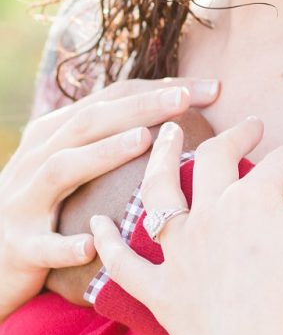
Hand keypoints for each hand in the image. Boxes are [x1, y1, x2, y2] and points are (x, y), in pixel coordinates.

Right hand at [0, 79, 216, 323]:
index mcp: (55, 135)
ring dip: (103, 153)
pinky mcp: (19, 247)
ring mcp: (23, 202)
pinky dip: (65, 245)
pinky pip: (42, 246)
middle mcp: (37, 160)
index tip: (211, 87)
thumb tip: (182, 117)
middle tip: (184, 100)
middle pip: (89, 122)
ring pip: (62, 169)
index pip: (111, 100)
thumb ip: (112, 139)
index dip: (159, 90)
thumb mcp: (72, 166)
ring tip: (144, 142)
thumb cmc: (46, 210)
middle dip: (139, 107)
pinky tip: (91, 246)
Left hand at [91, 117, 282, 334]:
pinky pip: (124, 265)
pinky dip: (108, 242)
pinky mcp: (163, 296)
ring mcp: (180, 257)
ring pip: (160, 195)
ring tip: (166, 137)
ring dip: (162, 160)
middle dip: (237, 138)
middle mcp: (209, 217)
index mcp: (254, 200)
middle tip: (252, 128)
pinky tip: (96, 224)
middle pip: (217, 160)